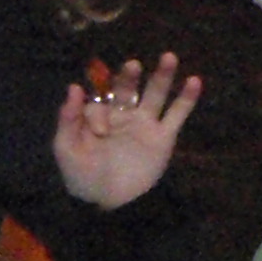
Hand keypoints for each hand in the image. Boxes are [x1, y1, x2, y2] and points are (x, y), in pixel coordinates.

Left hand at [54, 53, 199, 210]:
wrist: (108, 202)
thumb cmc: (83, 176)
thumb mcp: (67, 149)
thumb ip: (69, 119)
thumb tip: (74, 87)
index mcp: (97, 117)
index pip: (99, 103)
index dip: (98, 114)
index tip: (100, 133)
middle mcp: (122, 116)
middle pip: (127, 90)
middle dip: (128, 78)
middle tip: (132, 66)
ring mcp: (144, 124)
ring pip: (155, 95)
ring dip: (162, 76)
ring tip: (168, 57)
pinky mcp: (163, 137)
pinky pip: (177, 114)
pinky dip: (186, 98)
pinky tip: (194, 81)